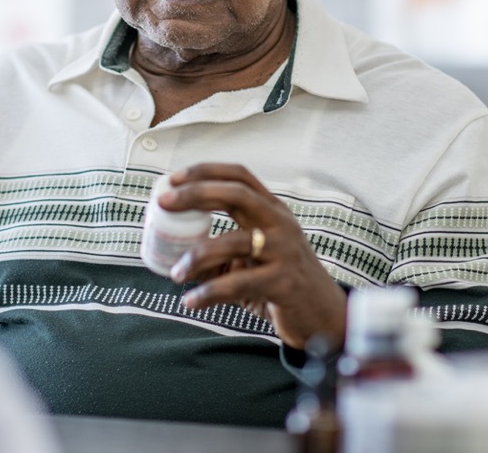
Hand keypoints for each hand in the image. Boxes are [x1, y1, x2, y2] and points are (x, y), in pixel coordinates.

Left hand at [161, 163, 346, 350]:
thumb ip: (221, 249)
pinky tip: (191, 301)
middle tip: (164, 204)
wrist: (323, 316)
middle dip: (197, 194)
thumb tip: (172, 250)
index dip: (205, 172)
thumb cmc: (280, 281)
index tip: (173, 178)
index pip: (240, 176)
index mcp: (272, 210)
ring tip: (176, 274)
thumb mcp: (254, 256)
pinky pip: (238, 283)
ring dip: (197, 256)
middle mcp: (281, 224)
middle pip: (237, 194)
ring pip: (234, 241)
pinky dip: (209, 293)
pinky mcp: (284, 282)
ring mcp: (285, 251)